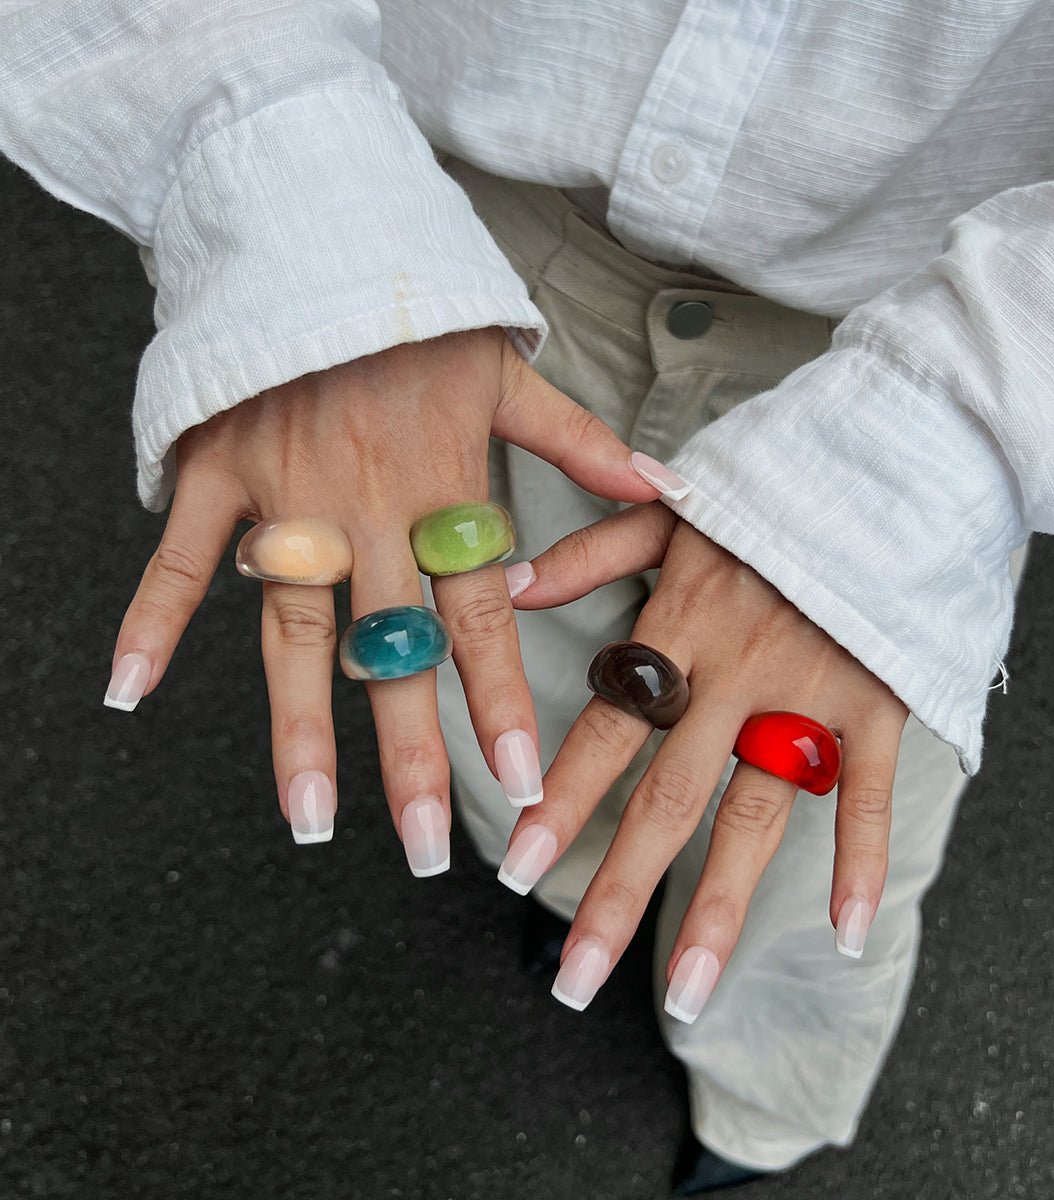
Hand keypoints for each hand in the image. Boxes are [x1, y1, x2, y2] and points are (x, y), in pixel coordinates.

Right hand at [104, 328, 660, 860]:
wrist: (321, 235)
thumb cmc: (419, 314)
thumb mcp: (508, 371)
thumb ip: (579, 442)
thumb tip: (664, 487)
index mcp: (442, 493)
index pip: (482, 620)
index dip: (502, 703)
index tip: (522, 783)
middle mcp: (369, 511)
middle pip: (394, 650)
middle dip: (411, 753)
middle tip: (425, 848)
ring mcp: (287, 498)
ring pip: (296, 632)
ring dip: (299, 728)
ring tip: (307, 819)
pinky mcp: (217, 472)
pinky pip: (183, 558)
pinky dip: (149, 619)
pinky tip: (123, 693)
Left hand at [506, 503, 907, 1012]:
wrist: (897, 453)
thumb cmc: (779, 480)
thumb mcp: (677, 506)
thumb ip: (592, 550)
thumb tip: (508, 584)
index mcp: (682, 620)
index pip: (607, 726)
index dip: (560, 799)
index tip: (514, 871)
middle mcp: (739, 667)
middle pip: (670, 795)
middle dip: (618, 889)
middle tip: (575, 980)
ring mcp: (814, 688)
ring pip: (760, 812)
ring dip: (720, 905)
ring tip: (685, 991)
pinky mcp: (881, 698)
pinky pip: (868, 790)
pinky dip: (859, 858)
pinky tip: (844, 933)